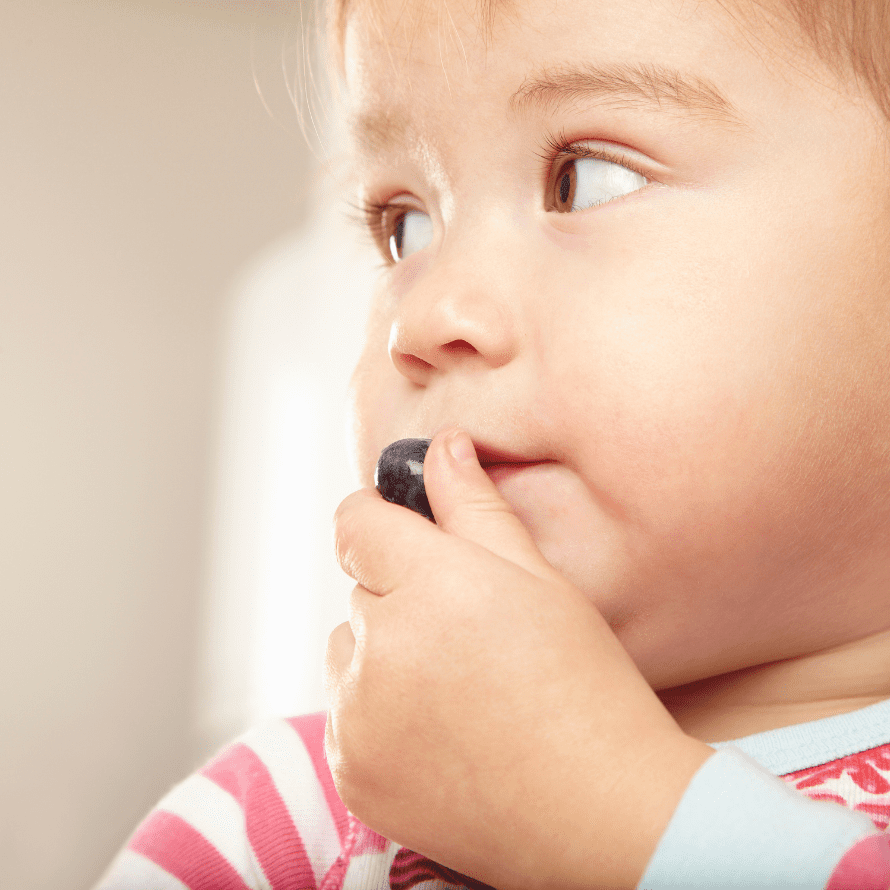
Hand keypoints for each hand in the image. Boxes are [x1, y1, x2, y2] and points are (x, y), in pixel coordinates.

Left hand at [325, 428, 711, 889]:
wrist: (596, 810)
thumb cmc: (584, 686)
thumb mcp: (539, 578)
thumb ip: (475, 505)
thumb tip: (441, 446)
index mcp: (428, 585)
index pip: (354, 523)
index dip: (378, 520)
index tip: (402, 531)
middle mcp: (380, 647)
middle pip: (359, 588)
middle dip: (399, 593)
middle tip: (465, 627)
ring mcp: (358, 715)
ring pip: (347, 648)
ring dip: (382, 651)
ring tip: (454, 682)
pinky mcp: (351, 768)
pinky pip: (345, 710)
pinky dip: (377, 709)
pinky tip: (439, 726)